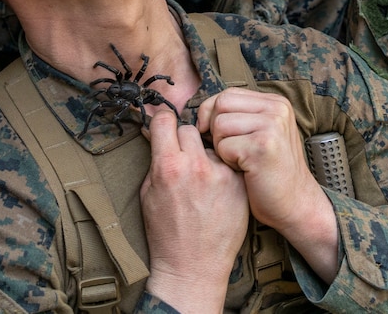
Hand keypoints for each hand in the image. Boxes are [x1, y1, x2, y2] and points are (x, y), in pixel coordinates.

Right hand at [141, 110, 247, 310]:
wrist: (194, 267)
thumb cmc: (166, 233)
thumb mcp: (149, 194)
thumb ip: (156, 160)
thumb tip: (157, 133)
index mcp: (168, 167)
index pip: (166, 120)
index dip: (163, 123)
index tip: (165, 128)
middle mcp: (196, 166)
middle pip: (191, 129)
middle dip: (185, 140)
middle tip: (185, 158)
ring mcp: (221, 174)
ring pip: (213, 146)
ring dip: (207, 155)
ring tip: (203, 181)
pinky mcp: (239, 184)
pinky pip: (229, 163)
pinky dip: (223, 171)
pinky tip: (218, 190)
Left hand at [197, 88, 338, 279]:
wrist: (295, 204)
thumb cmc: (269, 172)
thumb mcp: (259, 134)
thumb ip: (239, 116)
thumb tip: (200, 112)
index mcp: (275, 102)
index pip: (227, 94)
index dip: (212, 114)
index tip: (214, 135)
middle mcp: (277, 109)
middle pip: (220, 105)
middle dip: (214, 129)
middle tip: (231, 151)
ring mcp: (272, 125)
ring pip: (219, 125)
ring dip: (221, 147)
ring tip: (240, 160)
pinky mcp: (263, 146)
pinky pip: (224, 146)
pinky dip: (227, 161)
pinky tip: (244, 170)